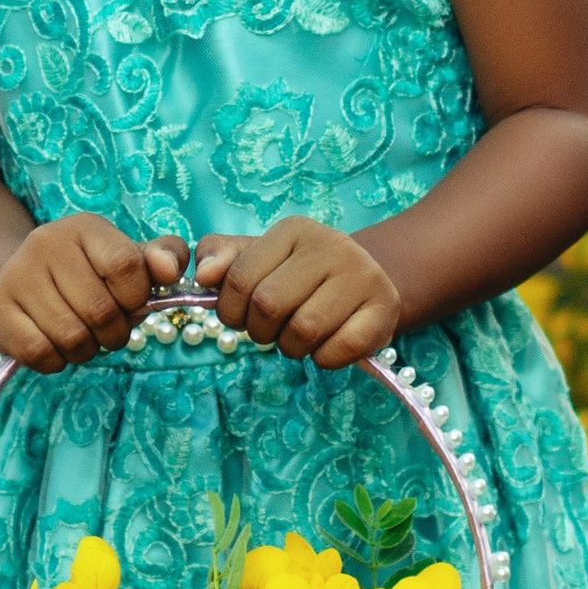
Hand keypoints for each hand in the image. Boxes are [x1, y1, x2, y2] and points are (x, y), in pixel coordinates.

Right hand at [0, 218, 186, 368]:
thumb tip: (170, 271)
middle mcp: (45, 242)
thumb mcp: (130, 260)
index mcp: (84, 227)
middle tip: (106, 328)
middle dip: (114, 333)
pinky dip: (56, 361)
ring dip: (86, 350)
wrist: (25, 281)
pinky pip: (40, 353)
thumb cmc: (91, 275)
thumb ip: (165, 258)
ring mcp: (15, 274)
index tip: (131, 302)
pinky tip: (55, 345)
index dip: (136, 298)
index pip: (127, 266)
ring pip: (71, 337)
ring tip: (81, 335)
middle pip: (101, 311)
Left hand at [195, 220, 401, 369]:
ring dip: (292, 347)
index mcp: (294, 230)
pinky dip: (324, 358)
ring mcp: (363, 275)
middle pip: (268, 305)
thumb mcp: (258, 259)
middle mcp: (332, 245)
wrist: (365, 285)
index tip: (242, 315)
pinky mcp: (385, 309)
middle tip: (272, 330)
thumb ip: (220, 259)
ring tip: (299, 336)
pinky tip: (327, 345)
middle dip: (261, 331)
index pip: (239, 279)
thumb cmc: (298, 277)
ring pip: (304, 330)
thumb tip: (202, 275)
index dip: (231, 311)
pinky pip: (338, 350)